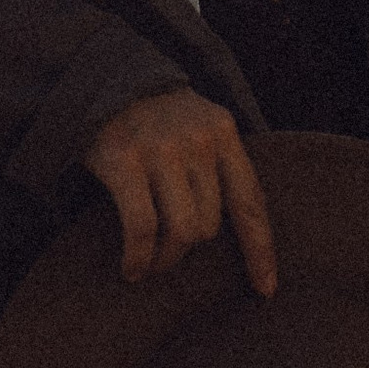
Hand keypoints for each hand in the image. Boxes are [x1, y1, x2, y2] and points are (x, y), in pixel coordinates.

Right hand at [83, 89, 276, 295]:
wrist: (102, 78)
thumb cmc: (156, 116)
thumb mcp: (199, 127)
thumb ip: (220, 167)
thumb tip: (246, 233)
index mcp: (223, 133)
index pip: (250, 202)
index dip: (260, 251)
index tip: (266, 290)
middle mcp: (197, 140)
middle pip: (209, 225)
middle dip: (189, 250)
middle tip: (169, 254)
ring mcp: (160, 149)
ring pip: (182, 231)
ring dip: (166, 259)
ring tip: (151, 264)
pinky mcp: (123, 160)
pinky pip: (142, 226)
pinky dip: (139, 256)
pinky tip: (132, 268)